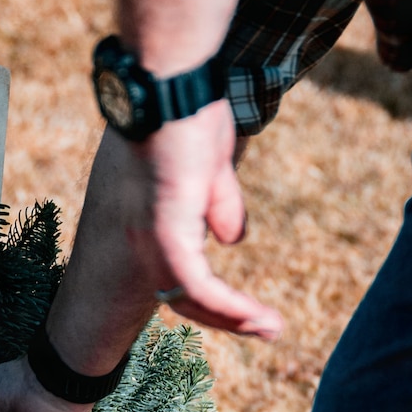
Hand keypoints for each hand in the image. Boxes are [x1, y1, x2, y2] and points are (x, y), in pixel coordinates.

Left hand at [126, 103, 282, 339]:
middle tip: (265, 329)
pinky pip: (198, 286)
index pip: (177, 274)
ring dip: (235, 320)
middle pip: (180, 296)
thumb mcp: (211, 167)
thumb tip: (230, 240)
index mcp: (148, 221)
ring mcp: (150, 236)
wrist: (172, 82)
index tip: (248, 313)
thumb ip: (219, 205)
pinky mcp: (166, 231)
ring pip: (191, 299)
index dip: (212, 298)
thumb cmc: (190, 113)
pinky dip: (230, 307)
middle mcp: (140, 236)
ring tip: (271, 330)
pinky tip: (259, 318)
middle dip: (226, 319)